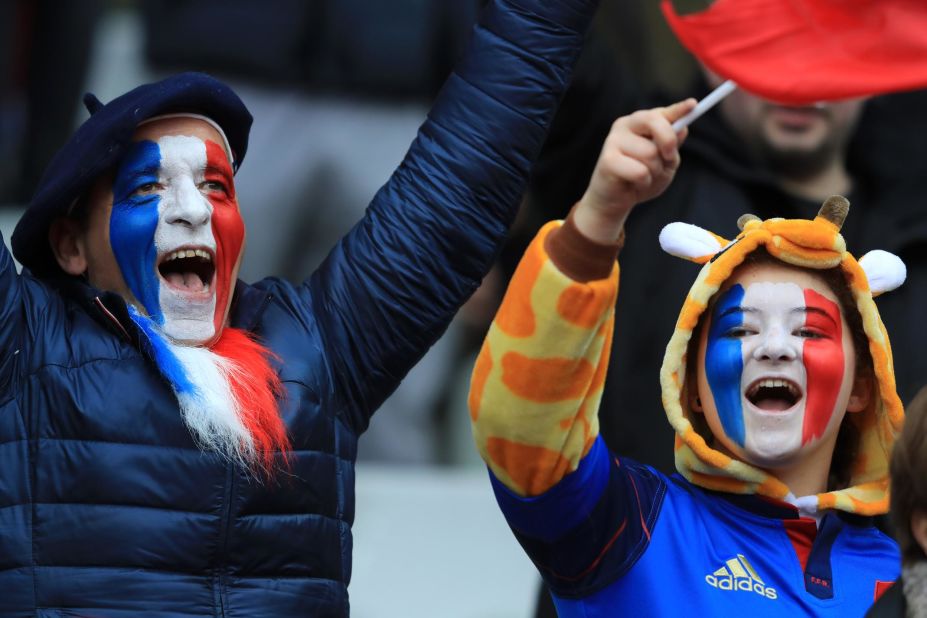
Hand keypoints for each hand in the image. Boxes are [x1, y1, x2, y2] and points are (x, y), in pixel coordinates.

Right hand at [574, 99, 696, 243]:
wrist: (614, 200)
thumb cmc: (640, 178)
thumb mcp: (664, 162)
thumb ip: (672, 146)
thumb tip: (682, 129)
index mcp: (639, 122)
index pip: (661, 113)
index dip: (678, 109)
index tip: (693, 105)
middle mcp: (624, 126)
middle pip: (655, 123)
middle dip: (668, 141)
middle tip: (670, 157)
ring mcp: (613, 141)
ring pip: (650, 153)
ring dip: (655, 171)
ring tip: (645, 178)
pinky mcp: (608, 161)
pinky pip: (640, 172)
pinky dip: (644, 182)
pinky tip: (634, 185)